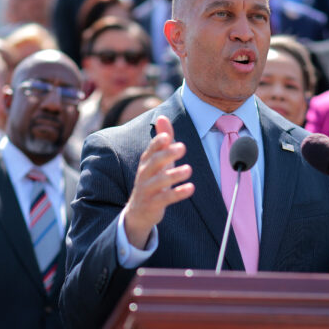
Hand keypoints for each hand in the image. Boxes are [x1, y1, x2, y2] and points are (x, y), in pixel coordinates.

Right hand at [123, 115, 194, 248]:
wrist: (138, 212)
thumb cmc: (152, 180)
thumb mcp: (157, 160)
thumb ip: (163, 140)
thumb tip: (163, 116)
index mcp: (146, 162)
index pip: (150, 149)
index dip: (157, 143)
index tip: (166, 136)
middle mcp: (144, 174)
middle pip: (154, 162)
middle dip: (167, 154)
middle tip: (182, 147)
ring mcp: (147, 190)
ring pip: (159, 181)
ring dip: (174, 175)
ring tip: (188, 169)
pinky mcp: (153, 204)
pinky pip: (165, 198)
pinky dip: (178, 193)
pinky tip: (190, 188)